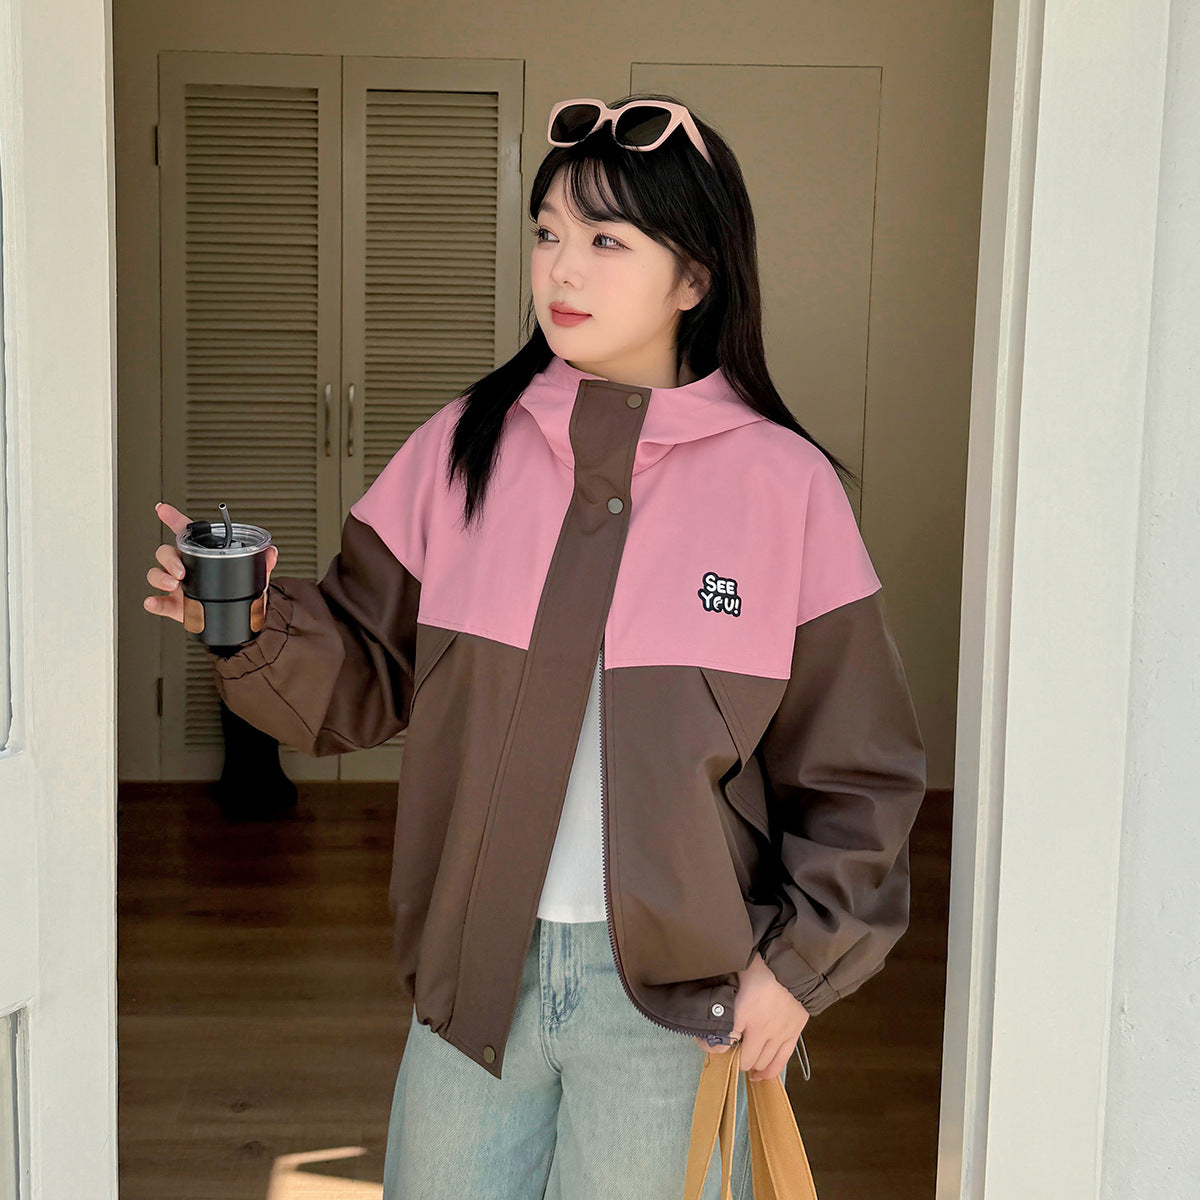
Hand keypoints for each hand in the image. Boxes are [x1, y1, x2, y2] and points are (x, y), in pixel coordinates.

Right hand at [144, 501, 277, 630]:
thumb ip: (262, 562)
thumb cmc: (242, 592)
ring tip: (173, 585)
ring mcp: (177, 585)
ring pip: (156, 574)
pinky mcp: (175, 605)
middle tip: (181, 571)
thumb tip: (272, 552)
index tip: (163, 508)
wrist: (240, 619)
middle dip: (169, 559)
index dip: (173, 518)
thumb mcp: (253, 575)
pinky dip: (154, 602)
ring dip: (160, 577)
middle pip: (165, 552)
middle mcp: (185, 567)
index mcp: (201, 554)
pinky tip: (154, 602)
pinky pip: (159, 602)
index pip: (185, 532)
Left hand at [694, 951, 809, 1080]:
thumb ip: (726, 982)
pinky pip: (780, 1063)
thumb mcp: (739, 970)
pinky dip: (769, 1072)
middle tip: (728, 1050)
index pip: (723, 1041)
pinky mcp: (792, 1037)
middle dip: (733, 1058)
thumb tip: (709, 979)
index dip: (710, 1045)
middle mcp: (761, 1029)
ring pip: (761, 1064)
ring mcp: (778, 1035)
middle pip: (744, 1060)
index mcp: (744, 1012)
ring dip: (750, 1065)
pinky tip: (759, 1075)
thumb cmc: (766, 966)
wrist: (797, 968)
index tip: (703, 1040)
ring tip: (743, 1061)